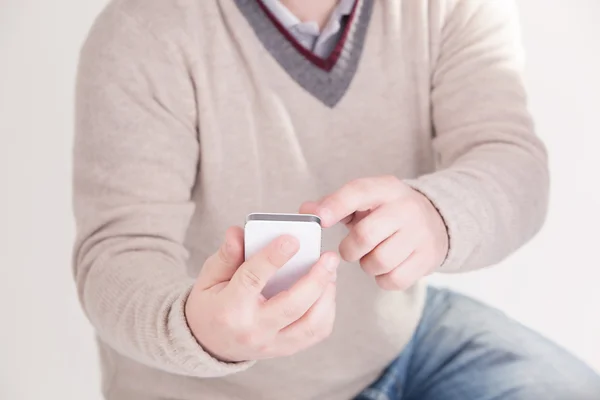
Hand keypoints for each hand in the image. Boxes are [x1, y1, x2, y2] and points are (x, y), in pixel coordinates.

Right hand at [185, 227, 338, 362]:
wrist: (208, 343)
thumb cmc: (211, 304)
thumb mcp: (209, 277)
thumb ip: (226, 255)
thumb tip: (239, 233)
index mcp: (229, 309)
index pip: (252, 279)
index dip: (273, 258)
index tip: (292, 239)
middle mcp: (253, 330)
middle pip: (292, 305)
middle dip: (316, 279)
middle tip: (329, 257)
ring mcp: (272, 344)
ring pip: (311, 324)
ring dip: (326, 296)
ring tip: (330, 272)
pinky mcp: (285, 349)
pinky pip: (316, 333)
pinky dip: (326, 311)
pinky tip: (326, 291)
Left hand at [300, 176, 447, 290]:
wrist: (437, 221)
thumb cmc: (386, 212)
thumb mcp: (365, 200)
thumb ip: (333, 204)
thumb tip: (305, 211)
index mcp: (386, 188)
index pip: (358, 192)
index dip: (335, 206)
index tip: (319, 220)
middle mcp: (406, 208)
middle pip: (365, 235)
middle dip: (349, 249)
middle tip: (350, 249)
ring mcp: (420, 234)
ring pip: (378, 261)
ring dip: (366, 264)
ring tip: (371, 255)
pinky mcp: (427, 258)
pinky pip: (393, 279)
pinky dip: (382, 278)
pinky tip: (386, 267)